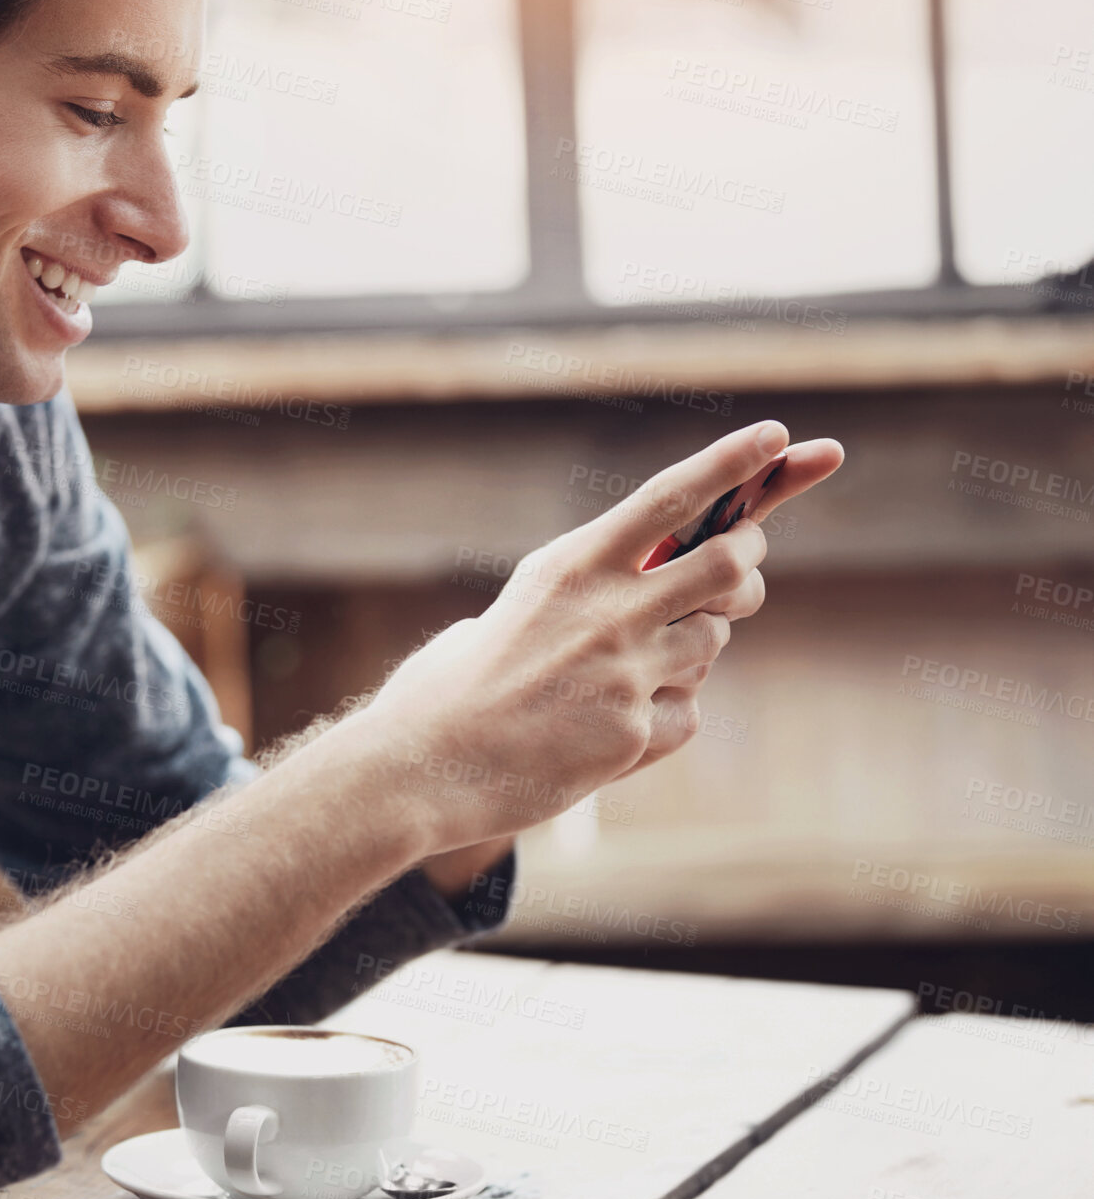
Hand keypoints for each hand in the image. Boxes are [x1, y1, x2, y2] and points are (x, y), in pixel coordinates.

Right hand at [360, 421, 842, 851]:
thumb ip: (583, 587)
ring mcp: (625, 670)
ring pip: (714, 642)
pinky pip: (687, 713)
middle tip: (737, 578)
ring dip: (692, 651)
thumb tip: (643, 580)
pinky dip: (663, 718)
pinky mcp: (634, 731)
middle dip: (747, 565)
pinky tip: (608, 731)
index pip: (668, 497)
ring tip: (627, 674)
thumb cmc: (458, 684)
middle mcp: (607, 608)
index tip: (775, 433)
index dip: (729, 462)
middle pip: (727, 564)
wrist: (424, 766)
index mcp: (572, 564)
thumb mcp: (518, 606)